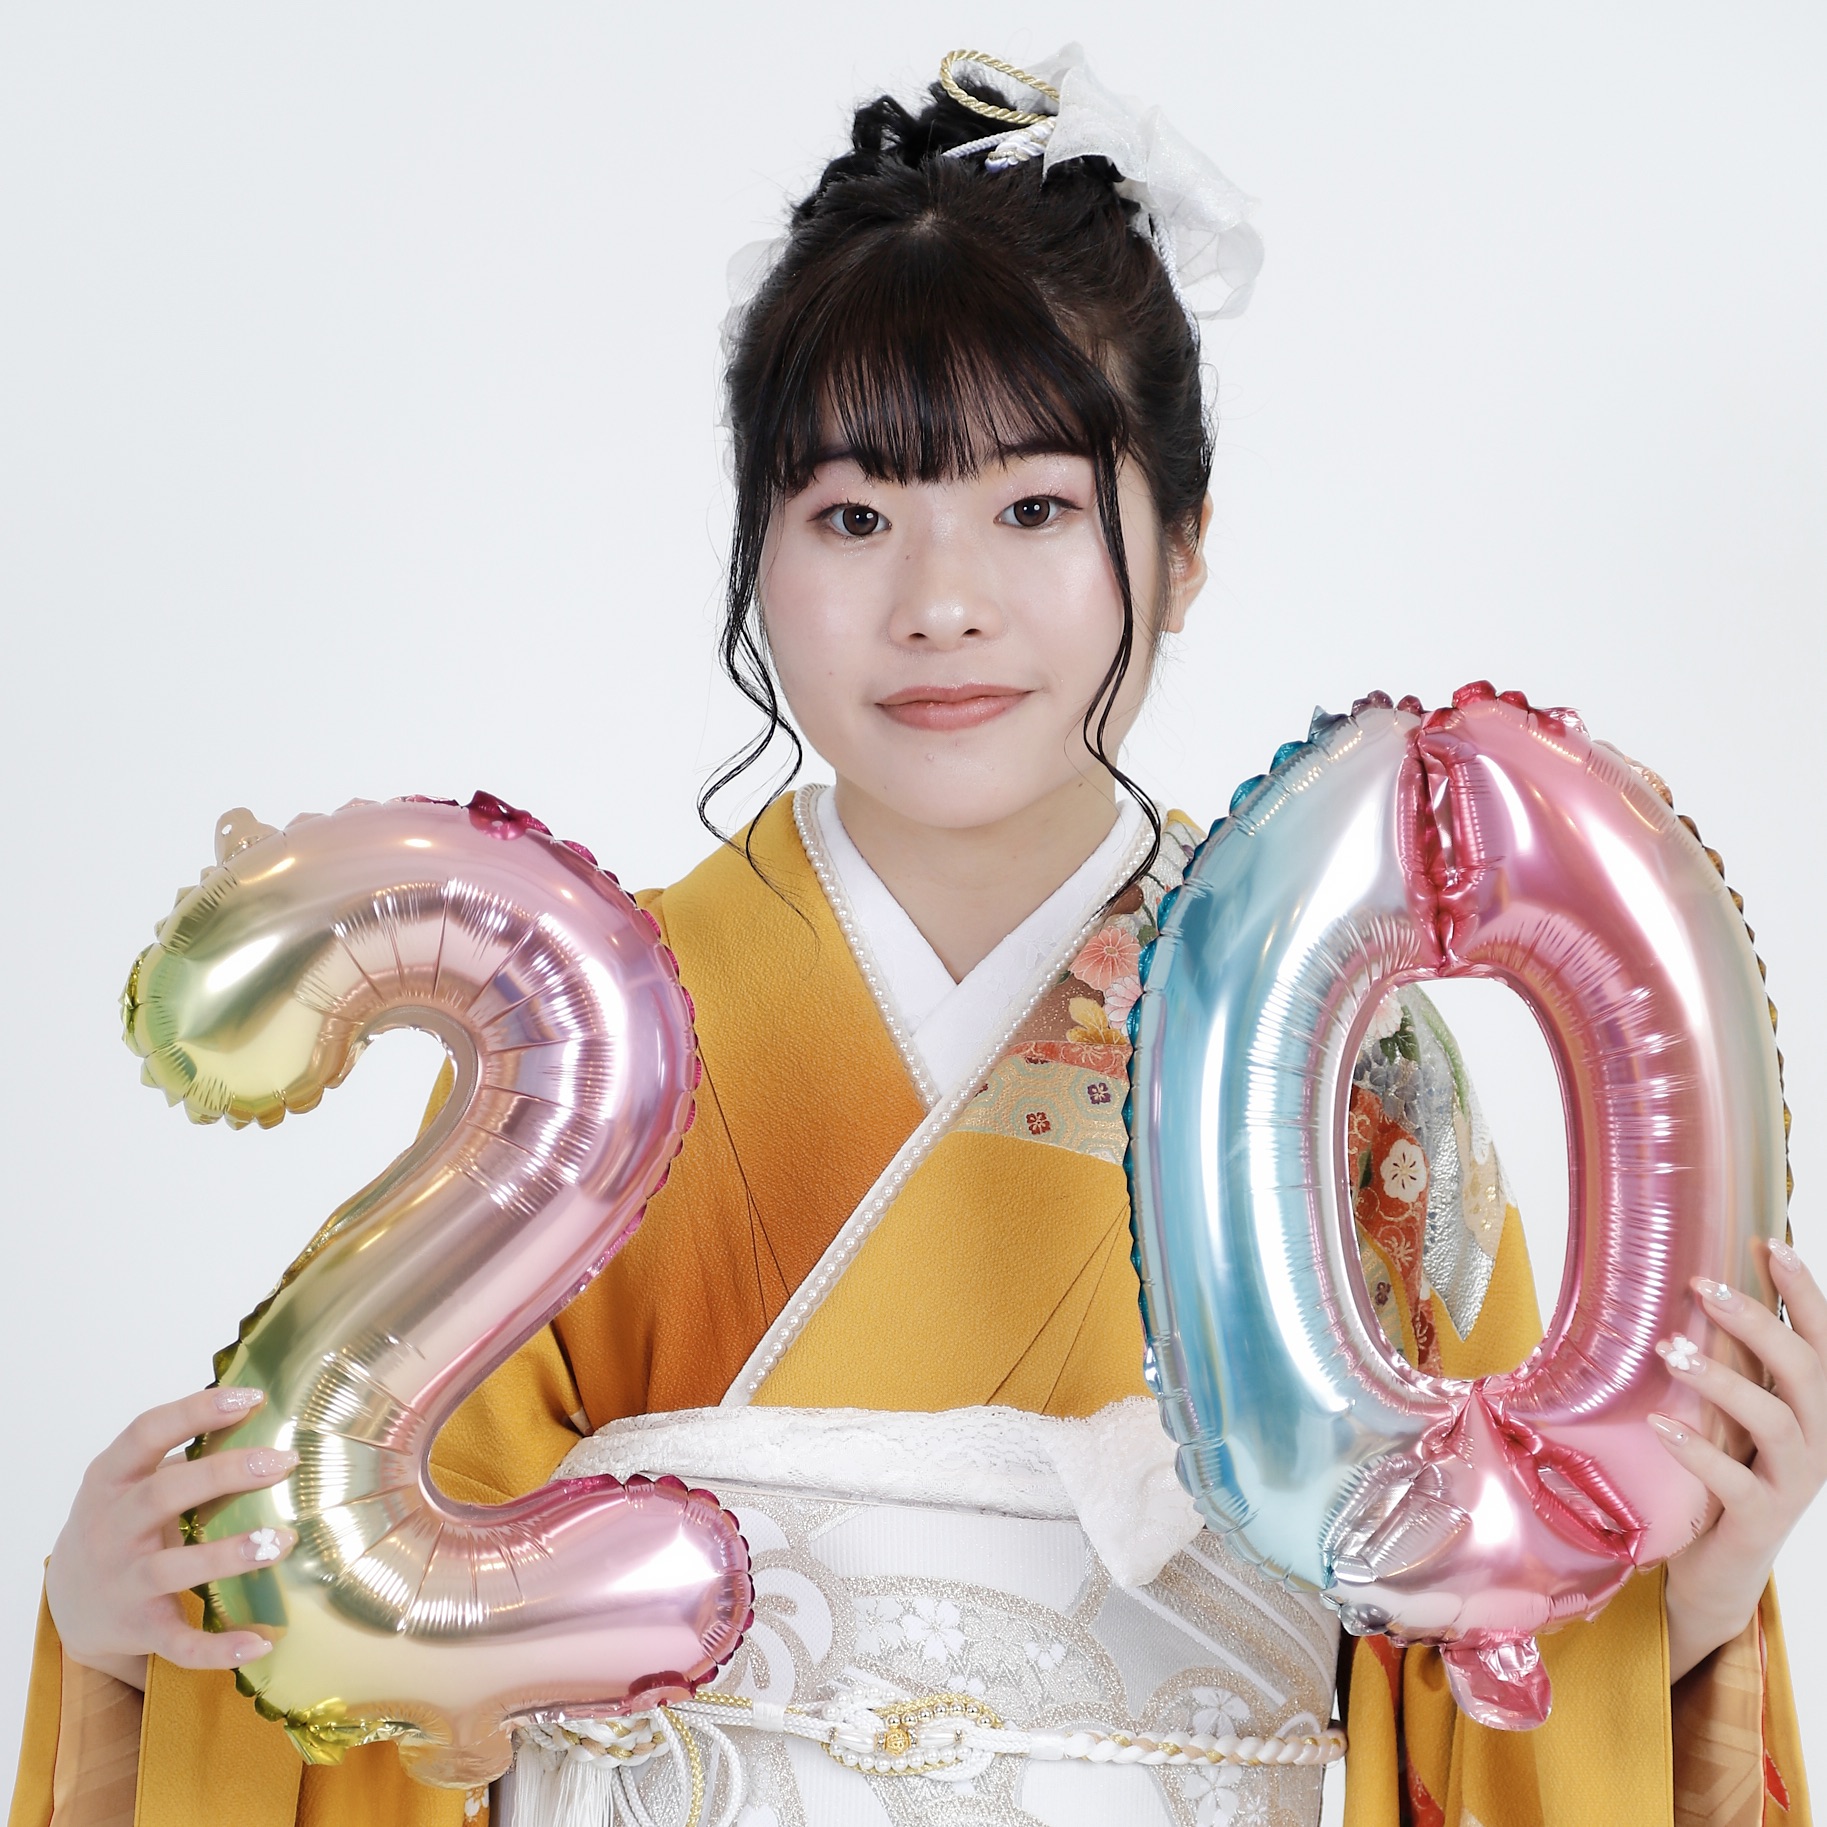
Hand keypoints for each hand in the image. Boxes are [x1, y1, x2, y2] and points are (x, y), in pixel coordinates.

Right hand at [46, 1387, 298, 1687]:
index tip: (251, 1398)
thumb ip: (187, 1456)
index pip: (148, 1432)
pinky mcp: (138, 1628)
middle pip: (163, 1494)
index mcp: (112, 1479)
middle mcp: (111, 1527)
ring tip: (283, 1541)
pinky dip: (218, 1646)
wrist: (72, 1603)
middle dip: (224, 1475)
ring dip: (228, 1555)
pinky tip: (263, 1639)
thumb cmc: (124, 1522)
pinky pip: (177, 1641)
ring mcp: (122, 1580)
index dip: (197, 1411)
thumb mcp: (135, 1481)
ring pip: (170, 1569)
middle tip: (283, 1462)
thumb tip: (271, 1420)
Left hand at [1653, 1241, 1826, 1681]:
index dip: (1803, 1292)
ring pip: (1777, 1420)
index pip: (1822, 1340)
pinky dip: (1697, 1449)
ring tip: (1670, 1350)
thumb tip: (1704, 1286)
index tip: (1770, 1243)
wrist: (1721, 1563)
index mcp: (1815, 1405)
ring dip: (1724, 1381)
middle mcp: (1818, 1439)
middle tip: (1703, 1287)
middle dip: (1758, 1323)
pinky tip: (1660, 1425)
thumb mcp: (1736, 1409)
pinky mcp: (1760, 1519)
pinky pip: (1735, 1480)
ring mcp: (1794, 1482)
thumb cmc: (1726, 1469)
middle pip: (1804, 1370)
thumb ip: (1736, 1360)